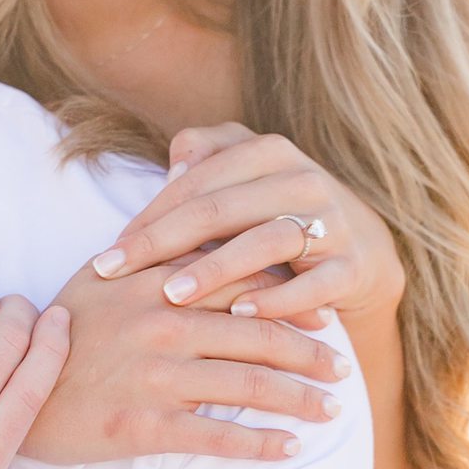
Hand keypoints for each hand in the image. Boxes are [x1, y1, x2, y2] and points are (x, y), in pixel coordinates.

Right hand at [20, 252, 348, 463]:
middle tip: (341, 367)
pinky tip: (289, 447)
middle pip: (259, 335)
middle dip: (310, 353)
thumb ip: (154, 253)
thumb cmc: (59, 332)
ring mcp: (154, 377)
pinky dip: (260, 445)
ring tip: (330, 409)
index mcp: (156, 285)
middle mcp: (161, 326)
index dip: (292, 298)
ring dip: (299, 400)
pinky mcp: (142, 426)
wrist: (8, 389)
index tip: (324, 314)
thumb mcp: (100, 277)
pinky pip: (217, 438)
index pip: (242, 282)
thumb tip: (201, 232)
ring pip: (249, 387)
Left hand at [89, 125, 404, 325]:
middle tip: (114, 273)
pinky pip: (313, 285)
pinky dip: (277, 301)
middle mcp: (303, 179)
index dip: (147, 216)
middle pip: (220, 208)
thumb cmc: (274, 212)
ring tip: (171, 296)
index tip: (106, 252)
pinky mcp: (354, 266)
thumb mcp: (241, 174)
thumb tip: (171, 169)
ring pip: (266, 242)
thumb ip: (203, 155)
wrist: (362, 248)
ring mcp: (333, 222)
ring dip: (215, 270)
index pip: (195, 181)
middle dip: (161, 242)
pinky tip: (237, 316)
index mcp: (268, 151)